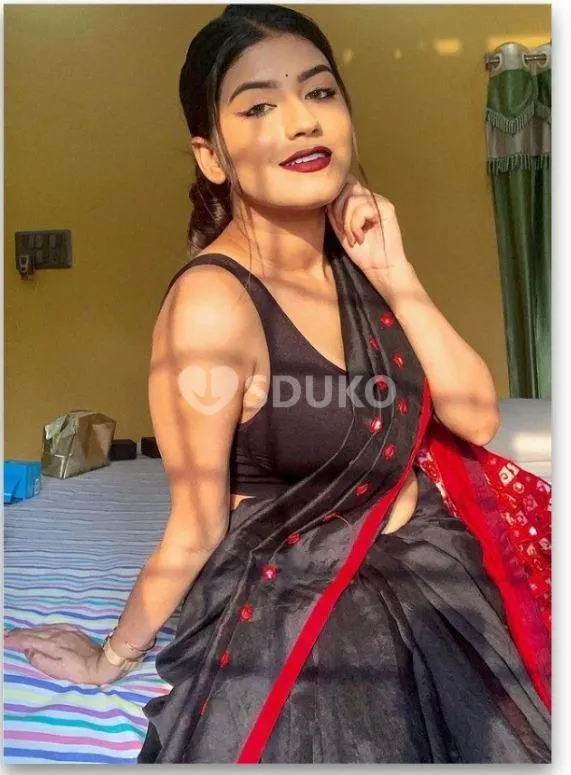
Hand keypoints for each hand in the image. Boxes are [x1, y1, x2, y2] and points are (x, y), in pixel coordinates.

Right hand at [4, 623, 130, 684]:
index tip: (4, 639)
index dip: (15, 640)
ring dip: (29, 630)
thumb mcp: (57, 671)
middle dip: (19, 633)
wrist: (101, 663)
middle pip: (34, 632)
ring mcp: (66, 631)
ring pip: (43, 628)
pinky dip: (43, 628)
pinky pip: (54, 626)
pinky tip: (40, 628)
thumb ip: (40, 661)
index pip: (28, 640)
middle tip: (6, 633)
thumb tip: (29, 651)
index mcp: (52, 645)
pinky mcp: (74, 631)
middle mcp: (58, 635)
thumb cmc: (78, 672)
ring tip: (18, 631)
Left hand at [326, 174, 416, 302]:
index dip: (333, 204)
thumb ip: (334, 212)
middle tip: (344, 232)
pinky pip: (363, 209)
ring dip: (347, 223)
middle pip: (345, 188)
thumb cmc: (361, 252)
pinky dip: (356, 226)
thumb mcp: (341, 230)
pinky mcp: (387, 209)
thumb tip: (326, 198)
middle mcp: (370, 197)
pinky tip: (361, 238)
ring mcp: (379, 201)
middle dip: (338, 212)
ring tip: (353, 238)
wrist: (380, 268)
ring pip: (352, 200)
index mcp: (360, 199)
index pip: (342, 185)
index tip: (337, 226)